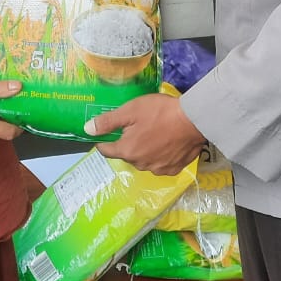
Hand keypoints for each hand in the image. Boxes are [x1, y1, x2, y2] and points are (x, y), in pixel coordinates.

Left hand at [83, 93, 204, 175]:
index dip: (104, 141)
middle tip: (138, 126)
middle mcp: (140, 164)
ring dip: (144, 150)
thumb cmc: (160, 112)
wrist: (194, 120)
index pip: (107, 150)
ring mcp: (158, 169)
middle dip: (129, 142)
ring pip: (144, 160)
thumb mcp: (130, 111)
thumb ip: (108, 122)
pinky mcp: (174, 169)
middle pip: (127, 154)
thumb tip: (87, 130)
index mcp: (127, 151)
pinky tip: (167, 144)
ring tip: (154, 133)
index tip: (107, 134)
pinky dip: (160, 156)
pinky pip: (160, 164)